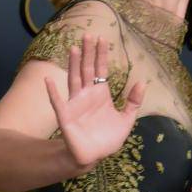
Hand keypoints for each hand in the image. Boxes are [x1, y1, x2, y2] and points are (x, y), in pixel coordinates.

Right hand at [43, 33, 145, 171]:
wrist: (94, 156)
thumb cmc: (107, 138)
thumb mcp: (126, 120)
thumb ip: (133, 102)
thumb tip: (142, 82)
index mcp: (100, 94)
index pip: (101, 70)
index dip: (101, 55)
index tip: (102, 38)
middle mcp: (87, 95)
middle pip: (87, 69)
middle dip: (88, 53)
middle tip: (88, 34)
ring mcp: (75, 104)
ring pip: (74, 80)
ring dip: (74, 64)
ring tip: (74, 48)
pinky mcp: (66, 116)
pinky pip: (58, 102)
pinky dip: (53, 92)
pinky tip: (48, 80)